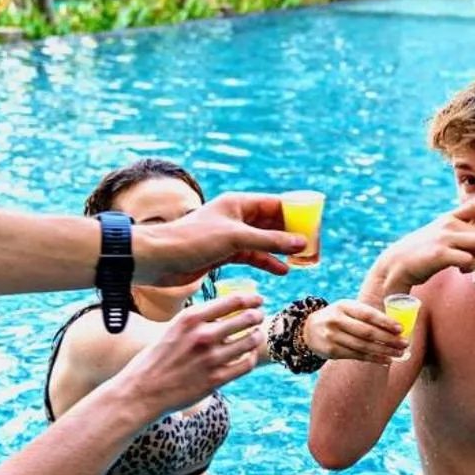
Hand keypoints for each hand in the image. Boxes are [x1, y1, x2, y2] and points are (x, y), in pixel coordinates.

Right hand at [109, 293, 263, 419]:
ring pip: (251, 341)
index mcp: (190, 318)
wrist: (141, 391)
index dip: (251, 299)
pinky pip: (246, 364)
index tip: (258, 301)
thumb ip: (197, 319)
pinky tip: (249, 354)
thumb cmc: (157, 358)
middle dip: (257, 316)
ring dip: (257, 336)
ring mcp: (210, 358)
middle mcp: (202, 335)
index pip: (233, 301)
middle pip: (247, 318)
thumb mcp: (173, 329)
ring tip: (256, 335)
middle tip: (259, 317)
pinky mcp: (216, 379)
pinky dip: (252, 357)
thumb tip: (224, 310)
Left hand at [136, 193, 308, 283]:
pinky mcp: (224, 254)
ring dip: (281, 250)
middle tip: (312, 247)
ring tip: (302, 261)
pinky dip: (267, 262)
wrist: (159, 259)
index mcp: (238, 203)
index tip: (315, 225)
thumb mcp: (236, 239)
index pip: (275, 204)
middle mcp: (236, 217)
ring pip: (264, 241)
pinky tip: (281, 271)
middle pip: (272, 223)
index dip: (296, 213)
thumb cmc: (193, 241)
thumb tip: (301, 242)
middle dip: (291, 234)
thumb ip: (270, 241)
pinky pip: (252, 256)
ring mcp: (230, 236)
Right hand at [303, 300, 407, 363]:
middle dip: (388, 339)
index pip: (367, 314)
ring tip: (398, 354)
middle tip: (405, 344)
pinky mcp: (331, 351)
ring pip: (363, 346)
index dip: (385, 322)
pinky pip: (356, 356)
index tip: (401, 329)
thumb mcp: (347, 309)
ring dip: (383, 351)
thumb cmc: (337, 317)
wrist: (308, 329)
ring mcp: (332, 336)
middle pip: (367, 332)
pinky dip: (373, 359)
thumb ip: (366, 315)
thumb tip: (396, 327)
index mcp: (344, 306)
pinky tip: (386, 360)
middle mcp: (337, 320)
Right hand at [377, 191, 474, 289]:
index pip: (472, 207)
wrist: (398, 264)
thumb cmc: (422, 254)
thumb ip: (458, 240)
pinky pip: (467, 259)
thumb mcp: (439, 239)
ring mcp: (444, 239)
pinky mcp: (441, 254)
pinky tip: (464, 271)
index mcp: (448, 219)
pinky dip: (472, 267)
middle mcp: (448, 226)